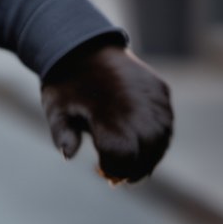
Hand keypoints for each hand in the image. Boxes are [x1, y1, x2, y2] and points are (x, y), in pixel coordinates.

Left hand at [40, 39, 172, 183]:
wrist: (82, 46)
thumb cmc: (65, 84)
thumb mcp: (55, 109)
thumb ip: (63, 134)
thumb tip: (68, 155)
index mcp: (107, 112)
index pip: (122, 155)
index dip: (114, 169)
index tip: (102, 172)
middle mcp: (136, 106)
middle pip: (147, 152)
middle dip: (134, 169)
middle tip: (118, 177)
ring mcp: (152, 98)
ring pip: (162, 139)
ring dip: (150, 157)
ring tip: (132, 164)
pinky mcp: (161, 90)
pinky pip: (167, 123)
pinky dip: (158, 139)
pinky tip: (141, 146)